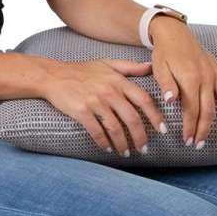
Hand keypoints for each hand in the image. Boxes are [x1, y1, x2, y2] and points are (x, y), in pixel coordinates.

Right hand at [42, 57, 166, 155]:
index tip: (162, 130)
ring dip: (123, 143)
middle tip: (144, 149)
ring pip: (115, 128)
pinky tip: (107, 149)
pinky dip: (103, 142)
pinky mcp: (81, 111)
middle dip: (140, 136)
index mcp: (118, 81)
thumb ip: (130, 67)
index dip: (155, 116)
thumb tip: (150, 67)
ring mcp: (95, 101)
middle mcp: (109, 91)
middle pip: (132, 118)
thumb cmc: (82, 70)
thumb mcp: (108, 63)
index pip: (143, 100)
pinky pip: (96, 131)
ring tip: (126, 152)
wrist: (54, 76)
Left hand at [149, 16, 216, 146]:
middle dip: (204, 129)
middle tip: (199, 144)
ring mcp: (215, 73)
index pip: (192, 110)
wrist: (173, 33)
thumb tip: (171, 102)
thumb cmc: (164, 52)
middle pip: (209, 110)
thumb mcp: (159, 68)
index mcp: (190, 79)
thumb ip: (166, 86)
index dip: (190, 127)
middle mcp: (207, 78)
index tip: (187, 140)